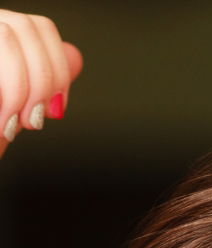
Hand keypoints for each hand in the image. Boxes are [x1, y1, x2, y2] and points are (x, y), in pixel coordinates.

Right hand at [0, 9, 82, 157]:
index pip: (41, 28)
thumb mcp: (15, 109)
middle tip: (31, 122)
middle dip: (42, 82)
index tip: (55, 109)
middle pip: (26, 29)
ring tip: (9, 124)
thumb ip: (41, 84)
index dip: (57, 68)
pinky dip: (3, 98)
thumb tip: (74, 56)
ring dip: (19, 88)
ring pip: (7, 37)